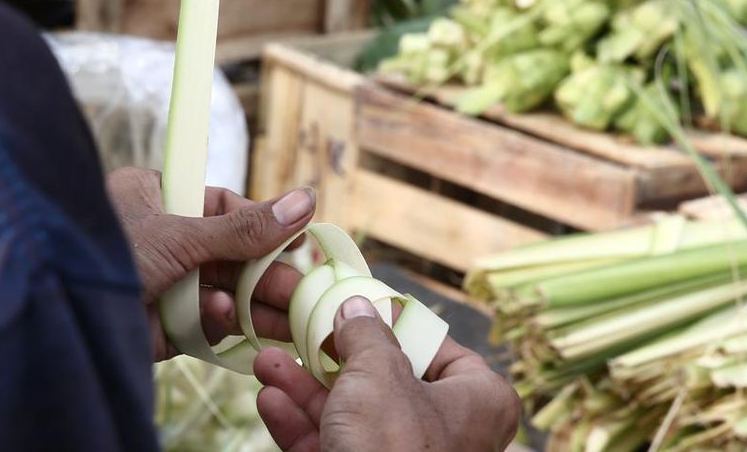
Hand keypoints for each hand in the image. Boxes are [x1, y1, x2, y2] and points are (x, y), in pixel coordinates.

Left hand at [106, 168, 315, 360]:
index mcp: (156, 199)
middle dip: (268, 275)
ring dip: (255, 304)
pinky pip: (206, 321)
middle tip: (304, 289)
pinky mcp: (164, 324)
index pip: (225, 207)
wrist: (63, 320)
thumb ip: (246, 227)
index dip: (265, 225)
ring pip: (225, 290)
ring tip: (290, 318)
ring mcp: (164, 283)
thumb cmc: (109, 255)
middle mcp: (162, 239)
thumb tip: (306, 201)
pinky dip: (219, 322)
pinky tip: (223, 317)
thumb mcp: (182, 234)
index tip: (299, 241)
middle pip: (233, 254)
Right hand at [254, 296, 520, 451]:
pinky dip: (302, 427)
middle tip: (302, 335)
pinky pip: (336, 448)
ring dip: (305, 390)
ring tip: (268, 364)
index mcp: (478, 398)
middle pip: (385, 383)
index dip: (395, 327)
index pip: (440, 349)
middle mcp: (450, 432)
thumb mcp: (378, 372)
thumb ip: (366, 335)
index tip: (359, 311)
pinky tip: (270, 401)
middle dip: (332, 359)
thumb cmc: (394, 445)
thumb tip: (356, 308)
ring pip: (353, 417)